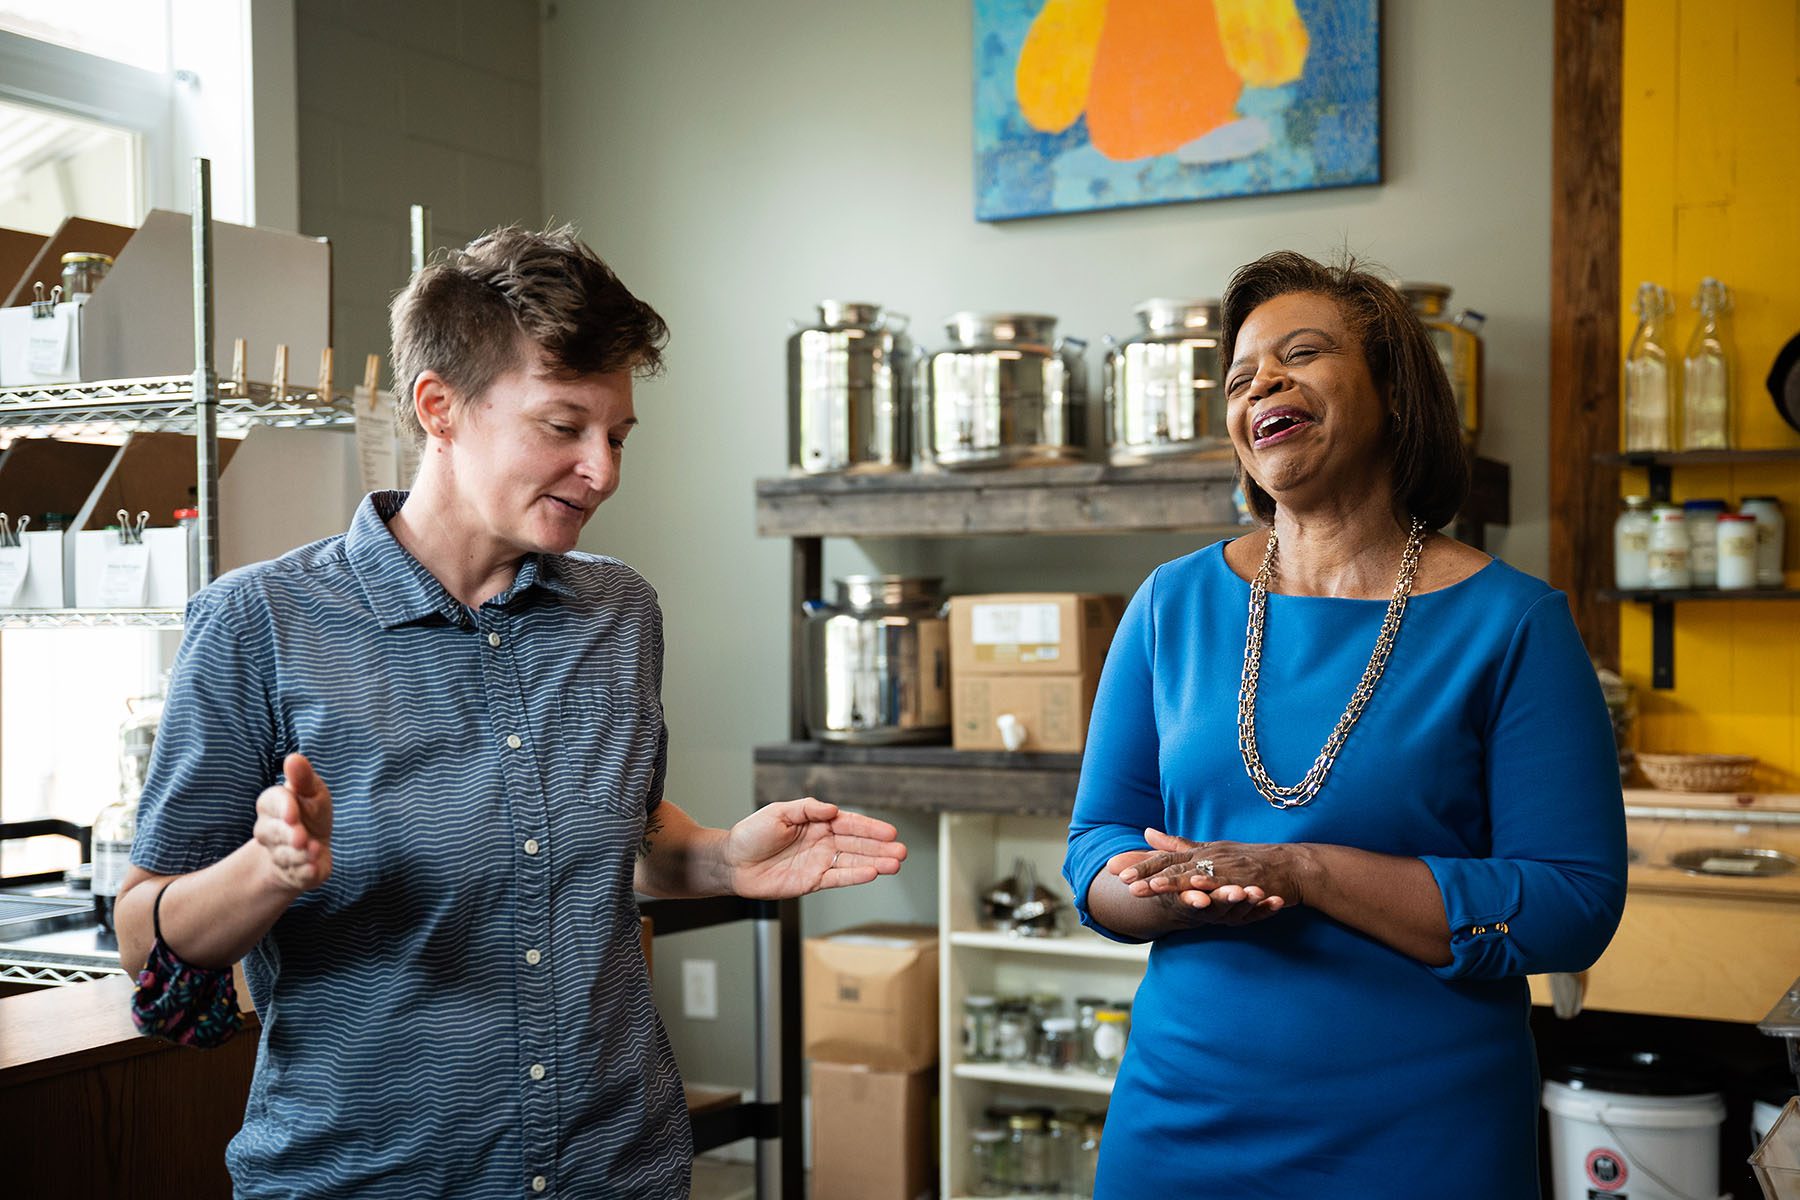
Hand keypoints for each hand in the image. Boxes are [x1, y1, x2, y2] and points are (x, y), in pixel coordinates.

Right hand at [253, 752, 332, 893]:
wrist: (311, 849)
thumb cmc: (311, 813)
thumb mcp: (312, 792)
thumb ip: (303, 778)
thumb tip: (294, 757)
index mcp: (271, 805)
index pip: (270, 802)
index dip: (282, 808)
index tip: (293, 813)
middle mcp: (267, 830)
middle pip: (272, 832)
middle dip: (288, 835)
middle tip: (302, 837)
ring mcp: (277, 854)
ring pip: (283, 855)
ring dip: (299, 854)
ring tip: (313, 850)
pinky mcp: (292, 874)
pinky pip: (295, 875)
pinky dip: (305, 873)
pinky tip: (313, 869)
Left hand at [722, 797, 905, 898]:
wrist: (732, 863)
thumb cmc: (751, 834)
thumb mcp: (778, 812)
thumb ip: (807, 809)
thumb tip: (832, 809)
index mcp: (816, 822)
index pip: (849, 823)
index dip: (870, 827)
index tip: (890, 831)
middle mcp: (822, 842)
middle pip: (857, 844)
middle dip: (880, 847)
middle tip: (902, 850)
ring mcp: (819, 862)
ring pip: (853, 861)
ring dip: (875, 862)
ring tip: (896, 863)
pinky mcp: (812, 881)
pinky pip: (838, 878)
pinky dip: (855, 876)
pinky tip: (872, 873)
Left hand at [1118, 828, 1308, 916]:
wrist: (1291, 865)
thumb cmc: (1250, 859)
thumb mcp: (1211, 850)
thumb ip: (1179, 844)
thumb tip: (1146, 833)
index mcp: (1200, 851)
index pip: (1164, 857)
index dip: (1138, 862)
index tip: (1113, 868)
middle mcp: (1210, 857)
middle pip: (1173, 865)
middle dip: (1147, 873)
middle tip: (1122, 881)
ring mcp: (1227, 869)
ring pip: (1195, 876)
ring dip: (1171, 882)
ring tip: (1149, 888)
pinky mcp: (1246, 881)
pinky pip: (1225, 886)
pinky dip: (1210, 889)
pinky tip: (1196, 894)